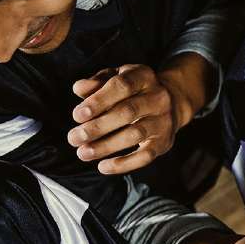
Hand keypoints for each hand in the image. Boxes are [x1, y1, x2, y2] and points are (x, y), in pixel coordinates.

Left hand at [67, 55, 207, 174]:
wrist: (171, 102)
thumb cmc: (133, 90)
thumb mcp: (116, 78)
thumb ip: (97, 82)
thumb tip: (79, 89)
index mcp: (143, 77)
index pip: (122, 86)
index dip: (98, 101)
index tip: (77, 115)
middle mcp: (158, 97)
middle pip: (127, 112)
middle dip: (97, 127)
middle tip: (73, 138)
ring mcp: (163, 121)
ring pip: (135, 135)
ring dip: (106, 146)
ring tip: (83, 153)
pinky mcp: (164, 142)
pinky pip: (145, 156)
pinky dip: (124, 164)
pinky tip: (103, 166)